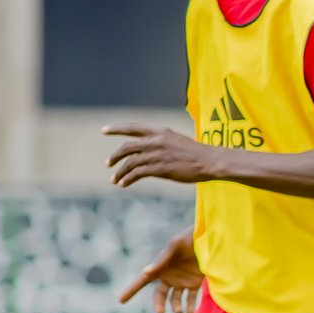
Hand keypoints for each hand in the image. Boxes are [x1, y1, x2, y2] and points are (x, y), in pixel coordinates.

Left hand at [105, 124, 219, 186]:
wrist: (209, 161)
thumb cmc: (197, 153)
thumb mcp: (177, 141)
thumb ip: (161, 143)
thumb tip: (150, 150)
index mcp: (159, 132)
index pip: (133, 127)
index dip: (116, 128)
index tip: (104, 130)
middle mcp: (155, 141)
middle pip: (126, 147)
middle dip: (114, 156)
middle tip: (108, 164)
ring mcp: (156, 155)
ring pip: (129, 162)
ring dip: (119, 172)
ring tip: (114, 179)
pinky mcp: (159, 168)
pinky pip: (136, 174)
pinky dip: (127, 179)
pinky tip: (123, 184)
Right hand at [119, 230, 202, 312]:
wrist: (208, 238)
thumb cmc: (188, 239)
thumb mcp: (174, 246)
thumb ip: (161, 260)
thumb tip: (145, 272)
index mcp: (159, 268)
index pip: (141, 281)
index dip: (131, 290)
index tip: (120, 301)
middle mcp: (169, 276)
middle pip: (159, 295)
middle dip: (158, 304)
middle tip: (160, 312)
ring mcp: (182, 280)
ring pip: (175, 299)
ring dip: (176, 307)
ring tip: (180, 311)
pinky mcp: (194, 282)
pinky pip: (191, 298)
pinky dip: (191, 306)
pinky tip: (190, 312)